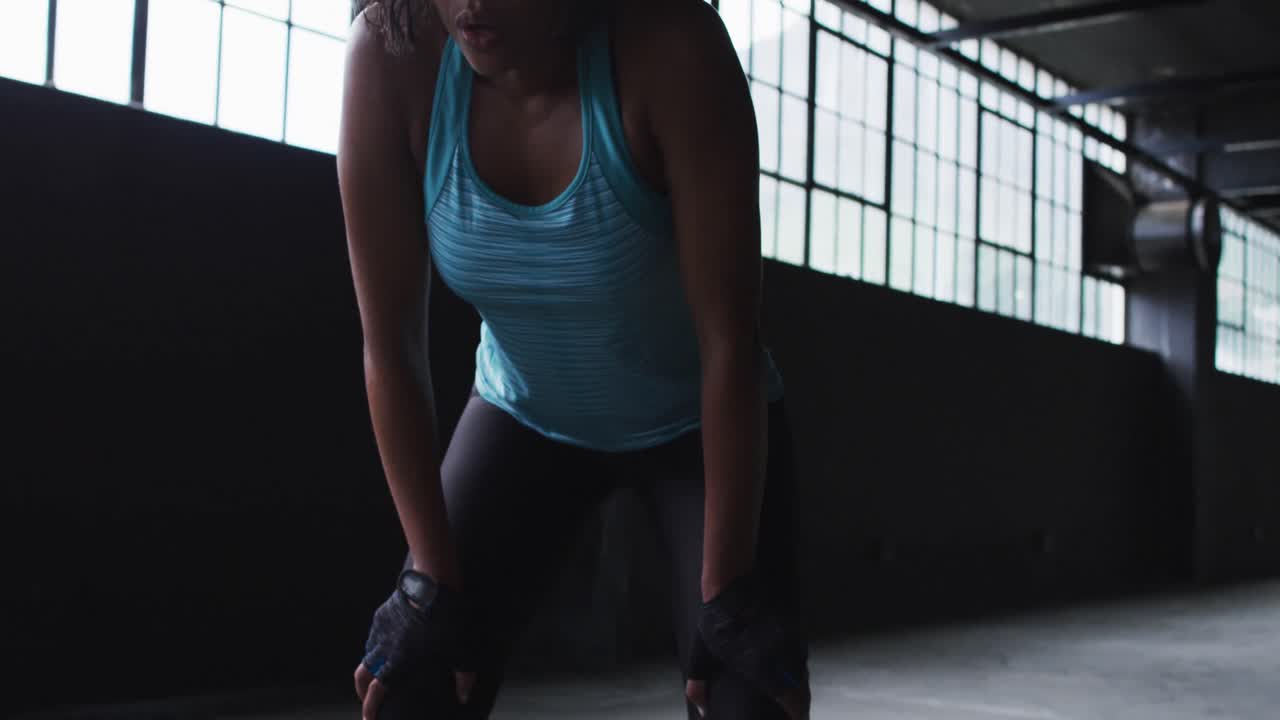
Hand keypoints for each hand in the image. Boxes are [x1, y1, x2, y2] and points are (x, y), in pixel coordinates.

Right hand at [353, 570, 475, 719]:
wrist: (432, 582)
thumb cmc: (448, 618)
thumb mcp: (462, 651)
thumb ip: (463, 678)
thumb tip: (464, 698)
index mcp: (398, 662)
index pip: (377, 693)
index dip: (370, 709)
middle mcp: (384, 648)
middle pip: (362, 676)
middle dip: (361, 691)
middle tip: (367, 698)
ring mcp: (381, 628)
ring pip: (367, 653)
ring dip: (369, 666)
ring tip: (378, 672)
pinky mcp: (383, 612)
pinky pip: (375, 633)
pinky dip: (377, 644)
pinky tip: (388, 641)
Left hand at [685, 572, 809, 718]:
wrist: (731, 584)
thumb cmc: (715, 620)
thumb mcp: (701, 655)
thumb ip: (699, 686)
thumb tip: (701, 710)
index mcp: (760, 668)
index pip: (790, 697)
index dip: (796, 713)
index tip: (796, 719)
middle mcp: (779, 657)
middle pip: (801, 688)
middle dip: (801, 704)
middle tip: (797, 713)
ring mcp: (787, 641)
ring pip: (802, 670)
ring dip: (800, 685)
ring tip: (795, 696)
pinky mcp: (790, 627)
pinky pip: (800, 653)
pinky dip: (798, 666)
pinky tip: (792, 671)